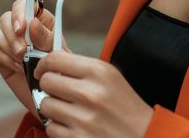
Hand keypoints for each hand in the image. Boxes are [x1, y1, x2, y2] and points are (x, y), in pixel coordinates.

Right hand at [0, 0, 73, 122]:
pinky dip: (4, 58)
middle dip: (11, 35)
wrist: (51, 96)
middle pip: (5, 17)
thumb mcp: (58, 54)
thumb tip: (32, 23)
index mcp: (40, 20)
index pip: (24, 4)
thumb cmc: (60, 71)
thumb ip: (47, 38)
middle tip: (23, 53)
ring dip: (5, 45)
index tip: (22, 28)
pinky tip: (18, 68)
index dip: (19, 12)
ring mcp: (10, 40)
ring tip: (21, 61)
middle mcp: (23, 26)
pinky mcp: (1, 54)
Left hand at [34, 50, 153, 137]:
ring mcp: (83, 119)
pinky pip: (50, 128)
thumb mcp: (110, 78)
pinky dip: (58, 128)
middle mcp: (90, 93)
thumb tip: (48, 63)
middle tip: (59, 92)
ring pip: (45, 105)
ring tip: (69, 111)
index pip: (55, 58)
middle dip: (49, 86)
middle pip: (47, 81)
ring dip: (53, 109)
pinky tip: (73, 126)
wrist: (144, 136)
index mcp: (99, 71)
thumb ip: (81, 69)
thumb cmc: (124, 106)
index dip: (44, 64)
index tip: (43, 69)